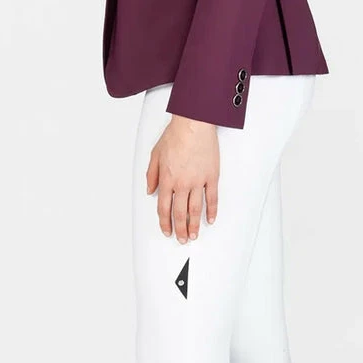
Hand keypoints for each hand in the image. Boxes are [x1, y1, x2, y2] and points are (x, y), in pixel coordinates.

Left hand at [146, 115, 219, 242]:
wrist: (194, 124)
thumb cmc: (175, 135)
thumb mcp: (155, 154)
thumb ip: (151, 174)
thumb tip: (150, 190)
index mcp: (167, 179)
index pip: (164, 208)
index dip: (165, 223)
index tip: (167, 231)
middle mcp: (182, 183)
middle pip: (180, 213)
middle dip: (180, 229)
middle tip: (182, 239)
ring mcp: (198, 181)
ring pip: (195, 209)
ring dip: (194, 225)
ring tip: (194, 235)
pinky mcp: (211, 176)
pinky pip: (212, 198)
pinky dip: (211, 211)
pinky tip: (210, 219)